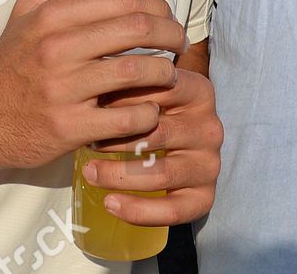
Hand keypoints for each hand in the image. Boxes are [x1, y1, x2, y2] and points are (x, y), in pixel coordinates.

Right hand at [0, 0, 187, 171]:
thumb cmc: (10, 62)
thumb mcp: (26, 11)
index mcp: (53, 16)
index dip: (158, 5)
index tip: (167, 16)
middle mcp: (58, 48)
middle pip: (137, 29)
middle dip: (171, 34)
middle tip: (180, 44)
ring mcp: (64, 89)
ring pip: (136, 71)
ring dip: (165, 73)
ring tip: (170, 75)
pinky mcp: (69, 127)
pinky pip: (125, 117)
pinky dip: (147, 113)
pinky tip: (149, 110)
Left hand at [85, 67, 222, 225]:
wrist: (187, 143)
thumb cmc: (159, 111)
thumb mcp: (151, 89)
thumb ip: (130, 85)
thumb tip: (91, 90)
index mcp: (200, 93)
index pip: (161, 91)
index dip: (122, 99)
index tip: (93, 105)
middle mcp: (209, 128)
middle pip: (158, 134)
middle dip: (115, 140)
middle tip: (86, 141)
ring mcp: (209, 164)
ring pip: (162, 174)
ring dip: (119, 175)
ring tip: (90, 172)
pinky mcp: (205, 196)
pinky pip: (172, 210)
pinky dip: (138, 210)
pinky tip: (110, 203)